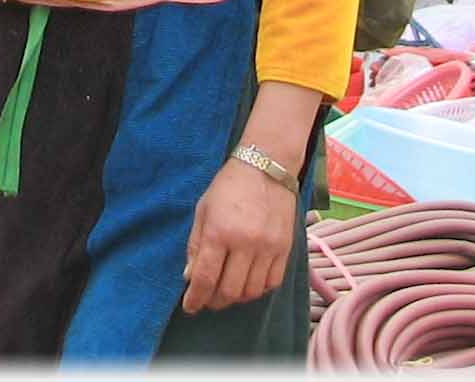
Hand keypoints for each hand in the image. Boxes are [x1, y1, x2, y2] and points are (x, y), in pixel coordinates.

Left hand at [180, 157, 295, 313]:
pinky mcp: (285, 249)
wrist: (266, 168)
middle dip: (214, 301)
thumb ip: (196, 244)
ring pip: (251, 292)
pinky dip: (258, 290)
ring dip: (236, 297)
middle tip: (207, 299)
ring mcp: (268, 248)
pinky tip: (248, 283)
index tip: (189, 307)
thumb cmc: (228, 186)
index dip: (195, 297)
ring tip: (226, 291)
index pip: (205, 277)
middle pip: (229, 290)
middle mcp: (245, 243)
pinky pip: (272, 283)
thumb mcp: (203, 209)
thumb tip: (189, 277)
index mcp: (219, 231)